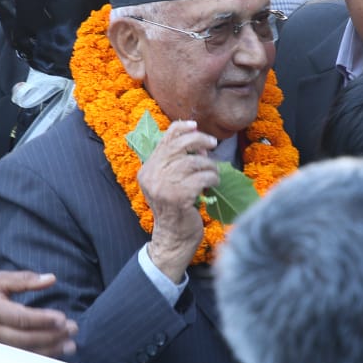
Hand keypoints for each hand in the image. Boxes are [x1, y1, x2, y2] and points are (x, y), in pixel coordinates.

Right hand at [0, 271, 74, 356]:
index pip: (20, 317)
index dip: (42, 320)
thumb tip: (50, 279)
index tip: (62, 318)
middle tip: (73, 330)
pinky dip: (39, 359)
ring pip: (25, 352)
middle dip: (52, 336)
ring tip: (70, 346)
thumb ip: (23, 279)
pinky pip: (20, 360)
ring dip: (50, 351)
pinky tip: (55, 355)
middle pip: (26, 338)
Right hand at [138, 120, 218, 280]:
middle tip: (213, 143)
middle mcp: (151, 176)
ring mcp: (163, 186)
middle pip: (179, 146)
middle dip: (199, 140)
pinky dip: (212, 178)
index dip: (181, 129)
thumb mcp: (171, 182)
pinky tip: (214, 183)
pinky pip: (202, 177)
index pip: (163, 140)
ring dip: (209, 165)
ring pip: (193, 162)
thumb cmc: (177, 208)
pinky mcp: (178, 196)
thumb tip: (201, 144)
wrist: (174, 237)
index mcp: (147, 170)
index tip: (195, 125)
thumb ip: (179, 162)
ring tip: (213, 173)